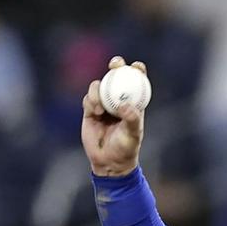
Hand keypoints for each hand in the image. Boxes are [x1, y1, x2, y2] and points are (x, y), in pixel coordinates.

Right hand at [81, 56, 145, 176]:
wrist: (108, 161)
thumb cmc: (126, 148)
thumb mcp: (133, 134)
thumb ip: (132, 119)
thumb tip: (125, 105)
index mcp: (134, 104)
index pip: (137, 83)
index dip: (137, 71)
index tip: (137, 66)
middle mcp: (118, 101)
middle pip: (117, 77)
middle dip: (116, 66)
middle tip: (115, 64)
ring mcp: (104, 104)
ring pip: (99, 86)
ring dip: (98, 90)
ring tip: (100, 107)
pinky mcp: (90, 110)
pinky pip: (89, 98)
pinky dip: (91, 100)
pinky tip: (95, 111)